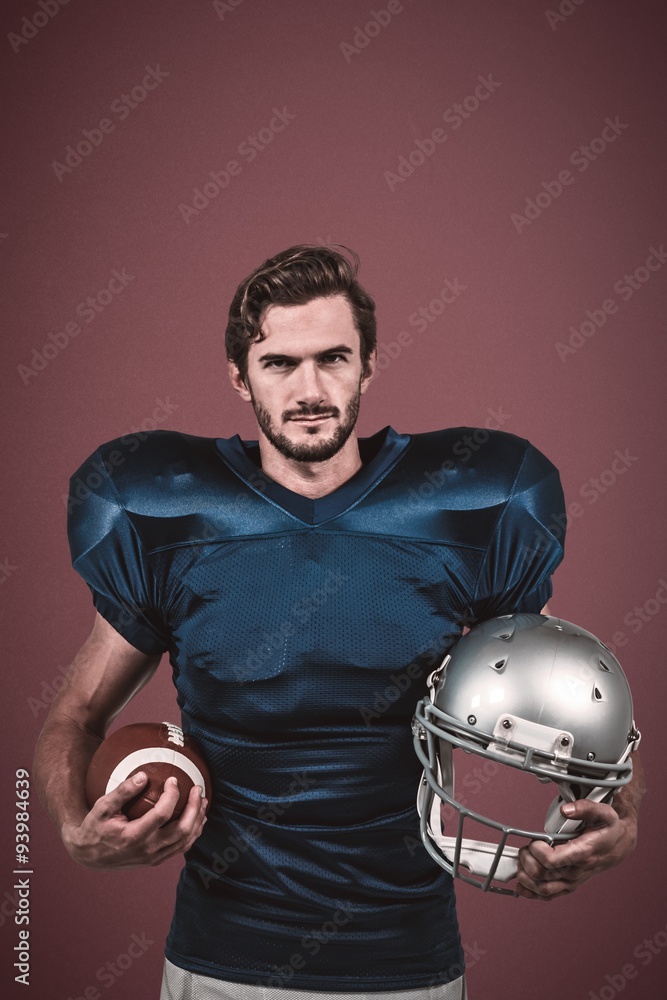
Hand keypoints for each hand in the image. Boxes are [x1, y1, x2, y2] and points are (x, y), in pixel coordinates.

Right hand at [62, 772, 207, 869]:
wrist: (89, 856)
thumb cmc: (95, 827)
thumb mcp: (102, 807)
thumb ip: (122, 791)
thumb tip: (144, 775)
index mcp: (133, 836)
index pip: (162, 814)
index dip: (172, 795)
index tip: (173, 779)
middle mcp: (147, 850)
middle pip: (181, 830)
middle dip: (194, 808)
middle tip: (198, 788)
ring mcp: (153, 857)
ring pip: (185, 841)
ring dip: (197, 820)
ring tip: (202, 800)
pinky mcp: (156, 860)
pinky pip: (181, 847)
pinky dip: (193, 832)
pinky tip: (196, 817)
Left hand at [515, 797, 637, 900]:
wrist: (618, 845)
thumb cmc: (609, 829)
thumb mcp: (604, 813)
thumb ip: (585, 808)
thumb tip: (566, 810)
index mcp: (582, 854)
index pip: (552, 861)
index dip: (537, 851)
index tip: (535, 841)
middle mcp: (575, 871)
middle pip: (541, 875)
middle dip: (527, 860)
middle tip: (526, 848)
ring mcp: (571, 881)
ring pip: (542, 889)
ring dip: (525, 876)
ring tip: (523, 861)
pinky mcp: (568, 886)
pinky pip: (547, 896)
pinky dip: (530, 892)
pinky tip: (521, 885)